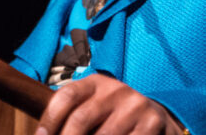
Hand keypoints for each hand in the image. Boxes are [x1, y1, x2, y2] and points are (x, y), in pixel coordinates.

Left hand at [36, 74, 184, 134]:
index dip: (49, 120)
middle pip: (81, 118)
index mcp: (95, 83)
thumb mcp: (93, 108)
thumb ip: (71, 118)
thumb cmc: (112, 117)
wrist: (156, 118)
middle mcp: (115, 90)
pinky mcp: (151, 123)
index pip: (66, 96)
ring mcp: (135, 106)